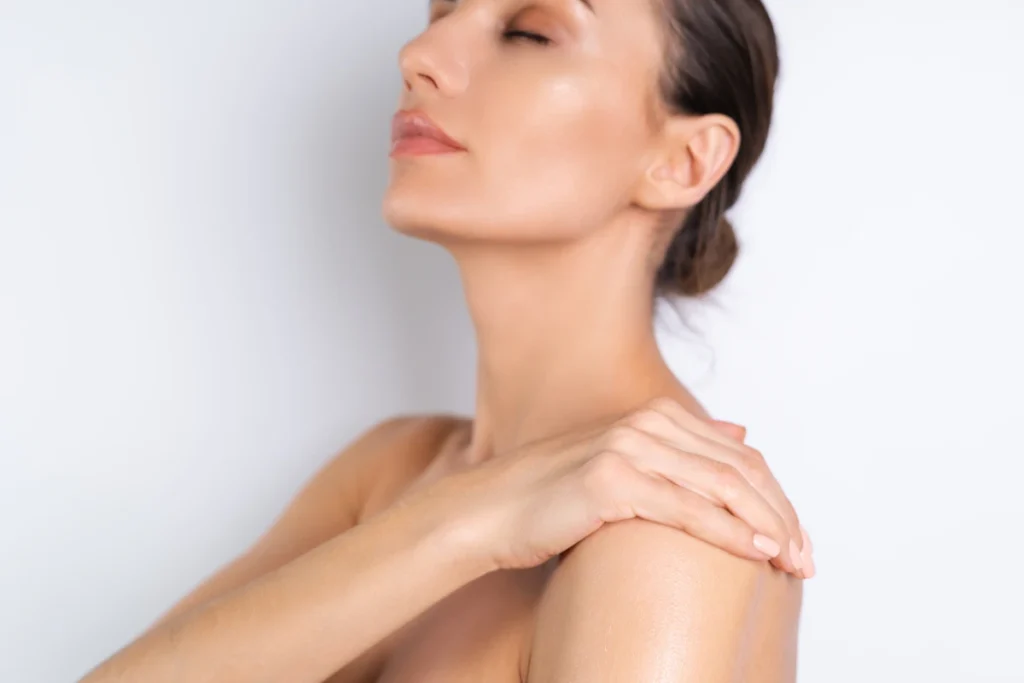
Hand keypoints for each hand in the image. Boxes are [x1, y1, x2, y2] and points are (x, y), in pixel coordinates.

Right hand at [413, 398, 812, 576]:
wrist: (488, 511)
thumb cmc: (551, 497)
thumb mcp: (622, 465)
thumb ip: (680, 450)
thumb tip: (741, 431)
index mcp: (653, 417)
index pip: (737, 457)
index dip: (775, 497)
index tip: (797, 538)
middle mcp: (645, 424)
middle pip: (739, 469)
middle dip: (781, 515)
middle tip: (806, 558)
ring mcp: (628, 447)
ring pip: (723, 486)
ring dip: (767, 526)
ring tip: (792, 561)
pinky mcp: (611, 480)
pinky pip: (687, 509)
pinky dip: (729, 533)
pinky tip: (756, 553)